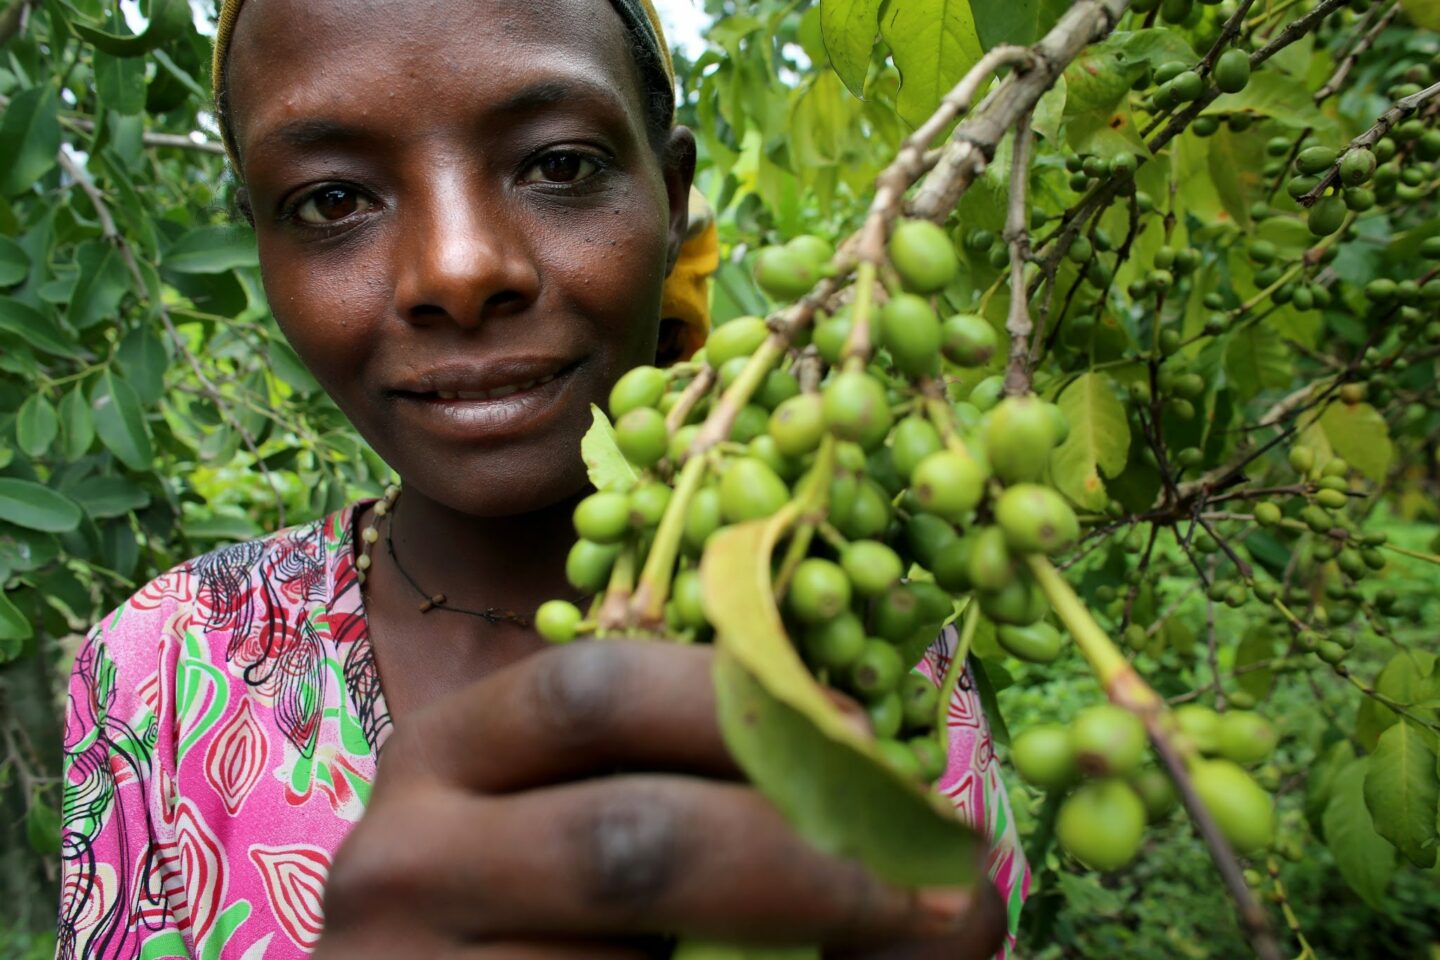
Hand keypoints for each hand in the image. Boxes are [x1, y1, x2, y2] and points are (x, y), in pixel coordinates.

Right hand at [312, 641, 1004, 958]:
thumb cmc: (539, 897)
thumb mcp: (587, 812)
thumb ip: (720, 788)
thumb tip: (945, 846)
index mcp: (448, 753)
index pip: (594, 692)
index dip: (747, 707)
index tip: (868, 741)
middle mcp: (405, 858)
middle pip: (630, 840)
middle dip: (807, 861)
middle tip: (933, 891)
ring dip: (797, 958)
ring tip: (885, 938)